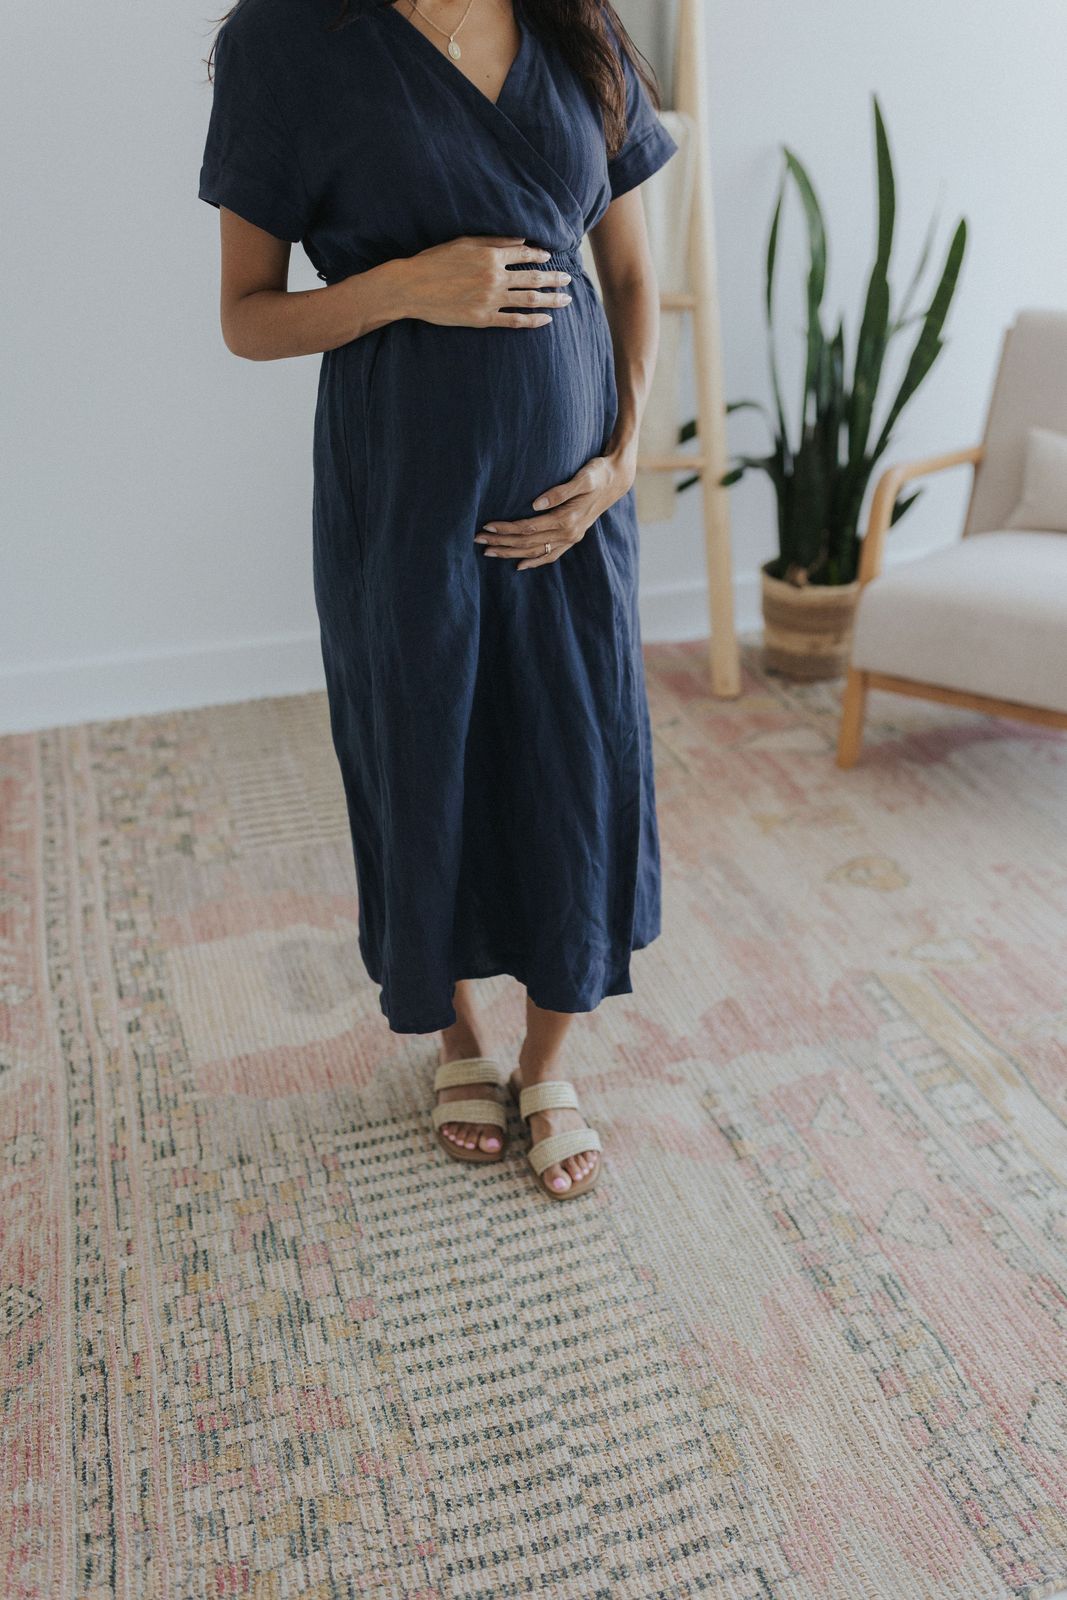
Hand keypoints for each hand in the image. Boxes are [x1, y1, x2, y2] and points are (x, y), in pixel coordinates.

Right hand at [395, 234, 572, 328]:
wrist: (412, 287)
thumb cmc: (434, 261)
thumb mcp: (464, 242)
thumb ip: (494, 241)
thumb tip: (521, 240)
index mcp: (490, 255)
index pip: (523, 254)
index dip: (539, 256)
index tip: (550, 258)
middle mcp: (494, 277)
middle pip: (532, 277)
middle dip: (553, 278)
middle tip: (568, 279)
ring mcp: (490, 299)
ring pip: (528, 299)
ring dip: (550, 299)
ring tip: (565, 299)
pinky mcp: (483, 319)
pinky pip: (514, 320)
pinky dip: (532, 320)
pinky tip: (546, 320)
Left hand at [475, 447, 637, 569]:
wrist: (617, 479)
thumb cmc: (598, 472)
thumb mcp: (583, 477)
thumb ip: (560, 491)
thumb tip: (536, 503)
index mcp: (567, 520)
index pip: (528, 528)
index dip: (506, 528)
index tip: (486, 525)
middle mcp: (569, 533)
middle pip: (527, 542)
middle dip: (501, 542)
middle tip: (478, 539)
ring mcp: (571, 538)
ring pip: (535, 551)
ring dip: (510, 552)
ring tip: (488, 552)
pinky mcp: (572, 538)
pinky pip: (550, 555)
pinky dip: (533, 561)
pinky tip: (519, 565)